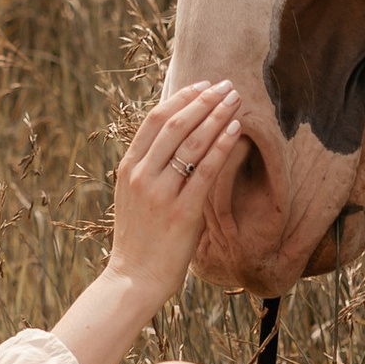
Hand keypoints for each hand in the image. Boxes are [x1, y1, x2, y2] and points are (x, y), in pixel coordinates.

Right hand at [107, 79, 244, 294]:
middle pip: (175, 124)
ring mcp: (160, 193)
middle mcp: (142, 175)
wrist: (133, 278)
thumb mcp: (135, 196)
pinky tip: (235, 131)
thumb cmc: (140, 238)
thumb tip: (180, 138)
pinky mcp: (181, 213)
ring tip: (236, 101)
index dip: (181, 98)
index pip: (155, 120)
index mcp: (128, 167)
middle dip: (204, 100)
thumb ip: (151, 168)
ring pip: (191, 143)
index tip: (203, 85)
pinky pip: (205, 171)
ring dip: (216, 116)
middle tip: (227, 85)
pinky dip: (221, 146)